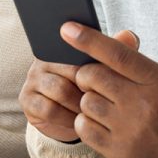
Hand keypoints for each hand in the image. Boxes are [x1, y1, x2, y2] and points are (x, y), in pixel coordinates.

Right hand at [19, 30, 139, 143]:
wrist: (73, 121)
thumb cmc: (91, 90)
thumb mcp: (106, 72)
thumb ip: (119, 52)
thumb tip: (129, 36)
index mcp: (62, 46)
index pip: (78, 50)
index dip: (96, 68)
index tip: (107, 82)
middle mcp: (44, 59)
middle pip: (71, 71)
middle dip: (90, 89)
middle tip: (104, 100)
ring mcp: (33, 79)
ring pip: (60, 90)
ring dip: (79, 104)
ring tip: (93, 112)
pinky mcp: (27, 100)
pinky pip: (48, 109)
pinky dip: (66, 117)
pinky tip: (76, 121)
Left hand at [63, 22, 157, 157]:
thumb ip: (137, 64)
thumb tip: (102, 43)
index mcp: (157, 80)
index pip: (118, 54)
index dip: (89, 40)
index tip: (67, 28)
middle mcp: (143, 103)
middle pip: (92, 76)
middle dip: (88, 76)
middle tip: (97, 83)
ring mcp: (130, 129)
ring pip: (86, 102)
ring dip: (89, 102)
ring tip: (107, 108)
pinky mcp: (118, 151)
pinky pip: (83, 127)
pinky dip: (87, 123)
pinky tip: (102, 125)